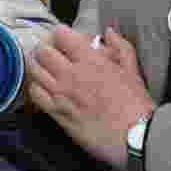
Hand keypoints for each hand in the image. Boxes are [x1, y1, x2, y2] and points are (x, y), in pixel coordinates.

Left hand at [29, 25, 154, 170]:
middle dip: (45, 47)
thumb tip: (109, 33)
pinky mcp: (57, 113)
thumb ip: (121, 48)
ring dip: (37, 65)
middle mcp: (71, 75)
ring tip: (42, 66)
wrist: (134, 137)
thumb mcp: (133, 71)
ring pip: (35, 71)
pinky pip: (35, 94)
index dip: (60, 33)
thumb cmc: (135, 105)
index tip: (63, 37)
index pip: (61, 36)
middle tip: (50, 51)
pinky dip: (36, 87)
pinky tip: (43, 87)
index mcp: (90, 61)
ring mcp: (61, 94)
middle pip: (43, 52)